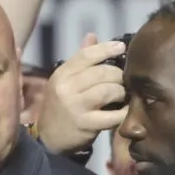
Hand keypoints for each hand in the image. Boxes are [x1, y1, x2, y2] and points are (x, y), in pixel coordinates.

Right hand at [37, 34, 127, 154]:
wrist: (49, 138)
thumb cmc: (61, 106)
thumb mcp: (65, 81)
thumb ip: (80, 60)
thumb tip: (92, 36)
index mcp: (62, 74)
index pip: (86, 55)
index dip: (106, 48)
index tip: (121, 47)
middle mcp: (66, 88)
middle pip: (102, 73)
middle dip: (118, 75)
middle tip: (124, 80)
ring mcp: (76, 107)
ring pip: (108, 91)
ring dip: (121, 92)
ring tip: (123, 95)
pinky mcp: (86, 125)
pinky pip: (112, 116)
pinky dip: (123, 112)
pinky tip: (125, 111)